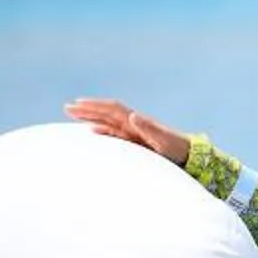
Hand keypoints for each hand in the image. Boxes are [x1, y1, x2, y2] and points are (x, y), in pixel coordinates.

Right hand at [64, 98, 189, 165]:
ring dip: (91, 117)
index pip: (112, 109)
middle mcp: (133, 124)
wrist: (190, 155)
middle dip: (88, 110)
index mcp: (137, 121)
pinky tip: (93, 130)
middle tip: (67, 107)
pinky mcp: (136, 141)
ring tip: (73, 114)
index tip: (78, 103)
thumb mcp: (163, 139)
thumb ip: (148, 128)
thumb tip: (132, 115)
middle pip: (106, 113)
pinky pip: (115, 133)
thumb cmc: (177, 147)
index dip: (96, 105)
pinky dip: (102, 130)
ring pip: (107, 122)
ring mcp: (134, 132)